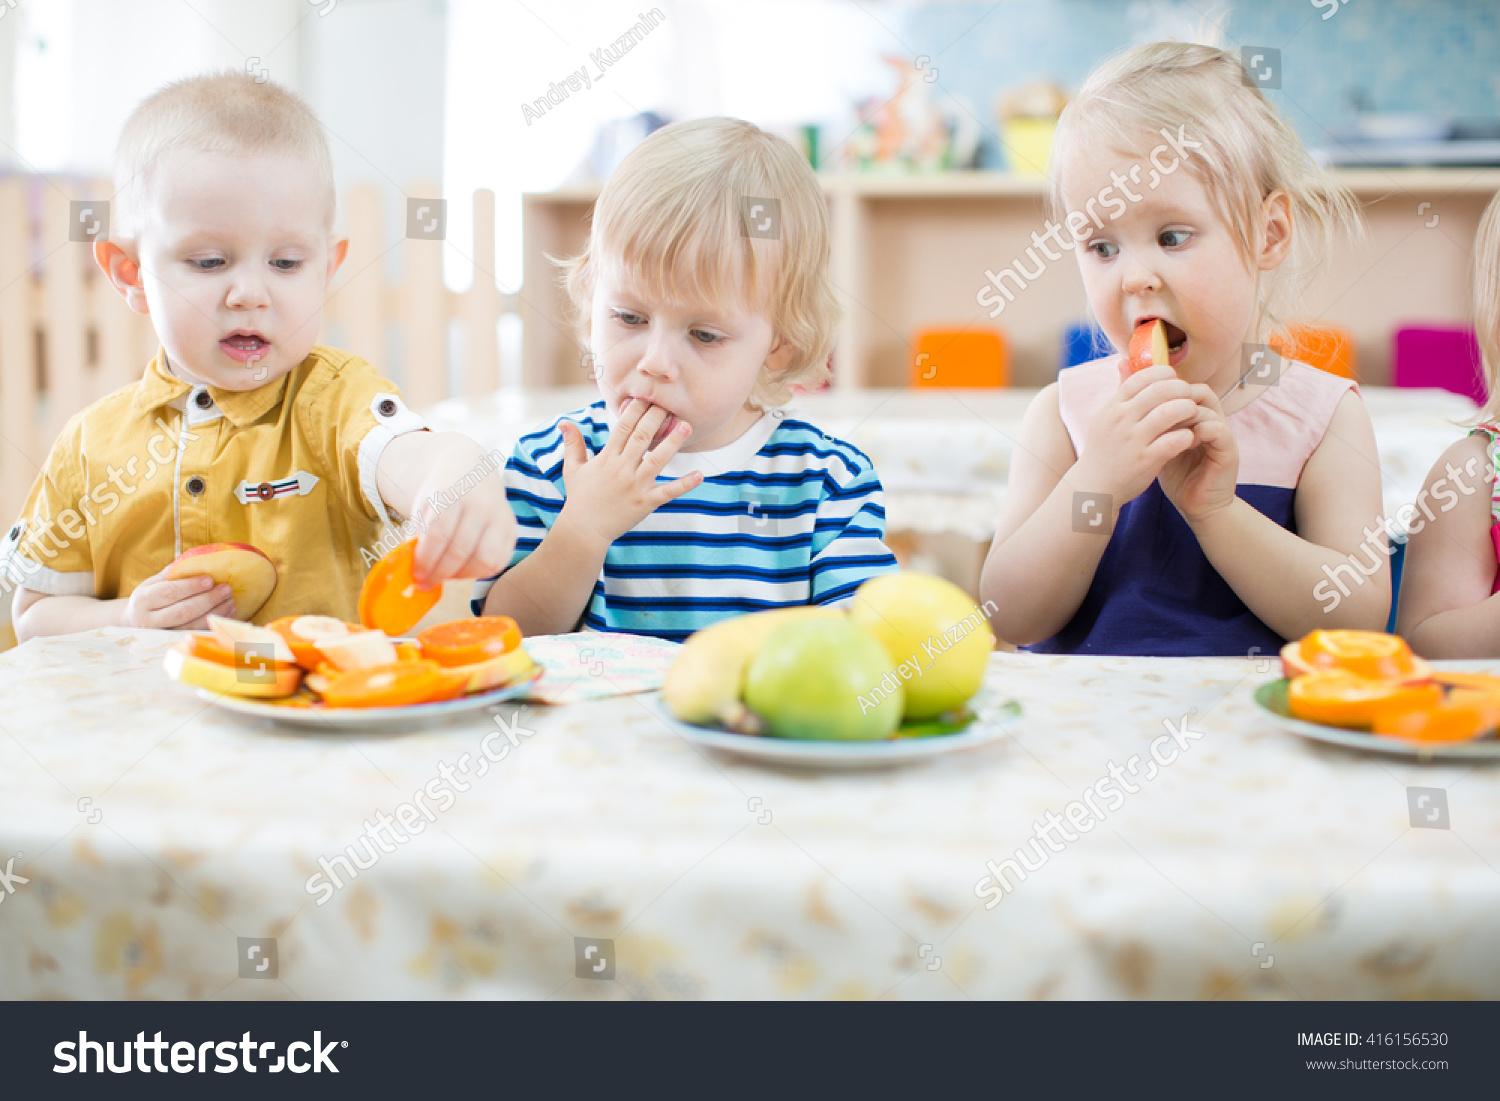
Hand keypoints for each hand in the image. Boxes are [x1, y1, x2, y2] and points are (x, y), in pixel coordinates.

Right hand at [124, 568, 235, 628]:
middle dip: (208, 600)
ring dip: (215, 614)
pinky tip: (227, 615)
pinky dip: (214, 625)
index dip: (190, 586)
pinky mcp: (173, 643)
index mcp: (143, 600)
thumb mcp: (152, 583)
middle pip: (183, 612)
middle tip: (226, 589)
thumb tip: (198, 559)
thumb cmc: (149, 598)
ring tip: (231, 602)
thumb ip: (172, 573)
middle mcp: (149, 620)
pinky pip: (197, 635)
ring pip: (191, 626)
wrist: (134, 622)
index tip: (210, 580)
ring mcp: (161, 635)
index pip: (169, 592)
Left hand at [409, 462, 518, 588]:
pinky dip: (480, 572)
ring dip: (462, 575)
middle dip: (440, 573)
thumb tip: (412, 568)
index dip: (426, 560)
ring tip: (448, 574)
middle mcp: (480, 503)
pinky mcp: (511, 529)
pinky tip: (466, 568)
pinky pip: (498, 562)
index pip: (438, 534)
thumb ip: (418, 534)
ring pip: (483, 560)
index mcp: (451, 493)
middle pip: (459, 551)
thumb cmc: (443, 492)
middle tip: (428, 583)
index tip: (418, 575)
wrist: (472, 469)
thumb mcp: (423, 505)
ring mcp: (500, 516)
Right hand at [558, 399, 702, 547]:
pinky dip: (684, 484)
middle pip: (642, 438)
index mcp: (607, 458)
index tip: (647, 395)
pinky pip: (668, 492)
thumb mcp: (573, 469)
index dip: (636, 410)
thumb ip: (573, 444)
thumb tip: (565, 422)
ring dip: (673, 442)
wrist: (584, 531)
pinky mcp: (645, 503)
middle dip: (656, 418)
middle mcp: (622, 469)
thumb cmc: (580, 498)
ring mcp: (635, 486)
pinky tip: (699, 475)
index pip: (623, 428)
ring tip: (686, 426)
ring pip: (658, 460)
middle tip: (670, 402)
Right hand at [1072, 362, 1199, 504]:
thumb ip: (1120, 391)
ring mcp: (1132, 440)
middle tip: (1190, 396)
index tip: (1174, 381)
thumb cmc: (1104, 450)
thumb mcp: (1105, 418)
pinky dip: (1187, 435)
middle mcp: (1120, 420)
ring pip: (1170, 411)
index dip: (1164, 375)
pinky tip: (1190, 436)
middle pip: (1160, 390)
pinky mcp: (1145, 461)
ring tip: (1194, 414)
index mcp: (1112, 407)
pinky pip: (1174, 440)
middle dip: (1181, 389)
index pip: (1142, 377)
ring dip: (1188, 409)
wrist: (1093, 488)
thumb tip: (1124, 362)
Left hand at [1156, 385, 1239, 524]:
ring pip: (1208, 409)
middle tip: (1155, 411)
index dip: (1168, 390)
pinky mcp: (1229, 452)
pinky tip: (1182, 440)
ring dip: (1185, 415)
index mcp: (1197, 418)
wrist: (1196, 507)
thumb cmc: (1176, 476)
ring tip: (1165, 428)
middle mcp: (1213, 421)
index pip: (1187, 388)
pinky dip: (1200, 430)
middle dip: (1176, 398)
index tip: (1145, 402)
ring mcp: (1223, 435)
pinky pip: (1218, 430)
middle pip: (1200, 392)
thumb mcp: (1159, 446)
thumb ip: (1151, 425)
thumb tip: (1127, 406)